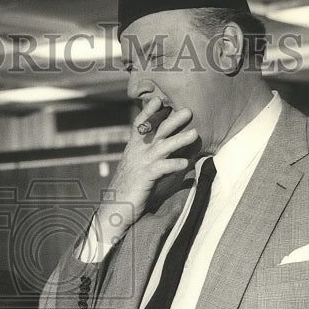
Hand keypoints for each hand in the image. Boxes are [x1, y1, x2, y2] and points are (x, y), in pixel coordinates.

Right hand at [93, 97, 198, 242]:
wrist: (114, 209)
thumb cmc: (129, 191)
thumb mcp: (140, 172)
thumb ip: (155, 163)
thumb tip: (176, 158)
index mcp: (133, 149)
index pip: (140, 125)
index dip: (148, 111)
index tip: (158, 99)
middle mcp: (136, 153)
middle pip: (156, 131)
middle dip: (173, 120)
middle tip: (188, 110)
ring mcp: (140, 164)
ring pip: (162, 147)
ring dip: (180, 139)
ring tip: (195, 133)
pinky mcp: (144, 178)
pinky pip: (161, 168)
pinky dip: (174, 164)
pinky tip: (186, 163)